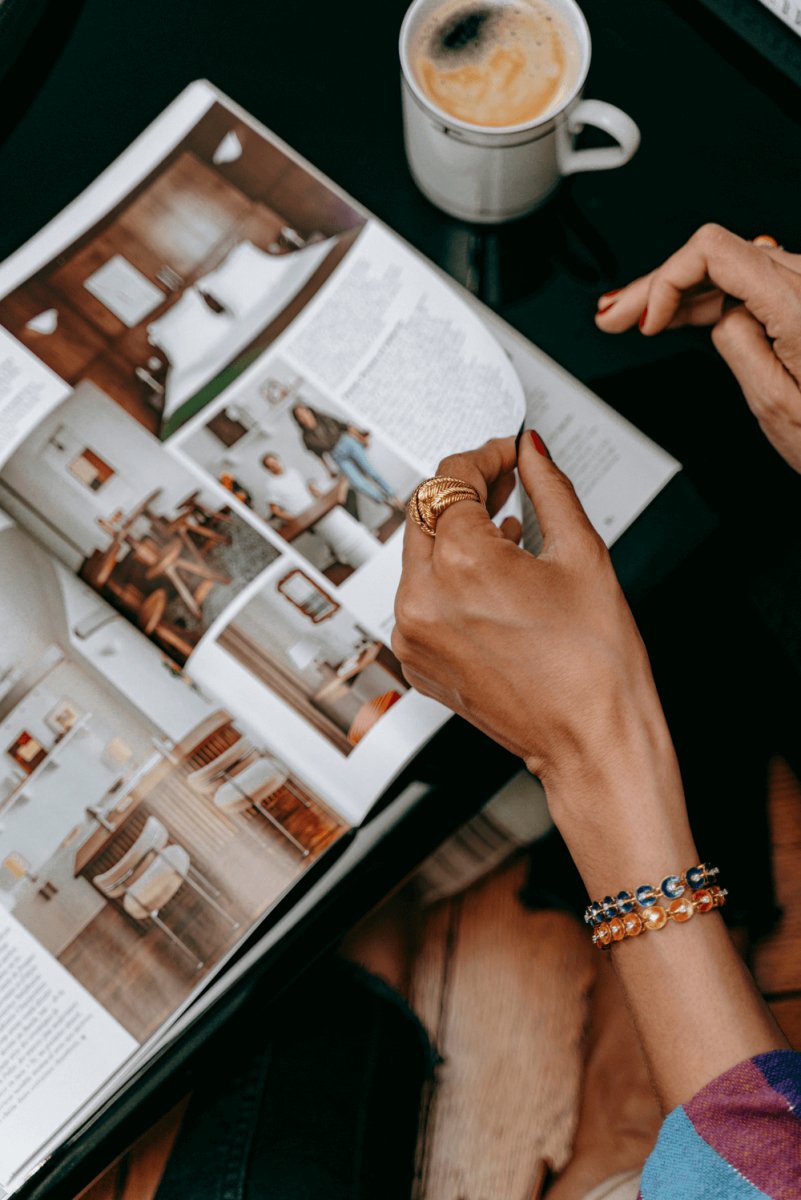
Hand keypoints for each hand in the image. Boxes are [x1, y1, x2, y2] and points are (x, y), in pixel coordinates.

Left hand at [392, 435, 677, 837]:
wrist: (591, 741)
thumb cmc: (595, 666)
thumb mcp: (582, 554)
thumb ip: (549, 488)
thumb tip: (532, 452)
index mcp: (460, 565)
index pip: (450, 479)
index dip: (482, 456)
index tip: (504, 453)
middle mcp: (422, 599)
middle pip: (424, 512)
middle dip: (463, 490)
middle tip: (503, 481)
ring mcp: (413, 635)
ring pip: (418, 555)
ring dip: (454, 533)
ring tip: (504, 528)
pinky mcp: (416, 660)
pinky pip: (420, 598)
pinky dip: (447, 579)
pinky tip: (488, 577)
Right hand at [595, 224, 800, 470]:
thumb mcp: (777, 405)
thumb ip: (738, 344)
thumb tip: (715, 315)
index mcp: (799, 305)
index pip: (714, 251)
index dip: (667, 279)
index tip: (645, 320)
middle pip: (717, 255)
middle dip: (659, 285)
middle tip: (612, 316)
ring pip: (729, 268)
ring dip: (678, 292)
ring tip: (631, 318)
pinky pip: (750, 284)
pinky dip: (709, 298)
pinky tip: (676, 316)